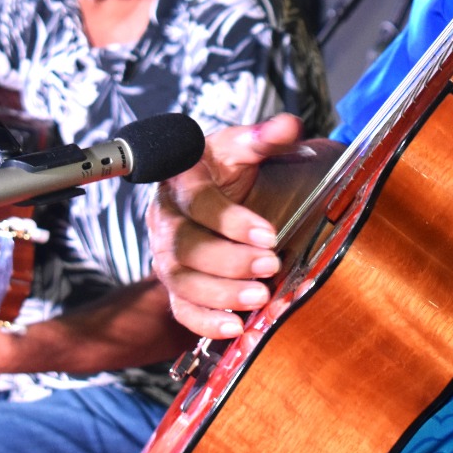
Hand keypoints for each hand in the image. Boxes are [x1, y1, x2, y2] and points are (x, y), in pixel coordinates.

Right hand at [147, 114, 338, 338]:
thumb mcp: (245, 146)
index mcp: (181, 179)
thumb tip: (288, 125)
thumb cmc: (227, 166)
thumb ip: (266, 136)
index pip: (198, 202)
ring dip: (220, 293)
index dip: (231, 220)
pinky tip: (236, 327)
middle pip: (184, 246)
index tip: (270, 233)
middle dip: (229, 261)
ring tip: (259, 297)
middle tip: (271, 266)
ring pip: (180, 280)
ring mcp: (165, 252)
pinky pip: (179, 307)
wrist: (211, 189)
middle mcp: (165, 216)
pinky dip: (205, 322)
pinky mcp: (173, 283)